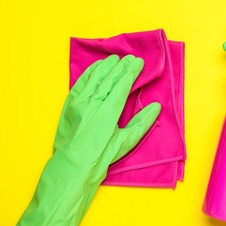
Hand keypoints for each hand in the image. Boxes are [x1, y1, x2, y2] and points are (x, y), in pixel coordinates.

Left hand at [8, 55, 160, 225]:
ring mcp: (79, 101)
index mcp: (108, 111)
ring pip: (94, 77)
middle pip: (109, 77)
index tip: (138, 62)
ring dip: (105, 65)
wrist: (73, 166)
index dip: (131, 71)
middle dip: (121, 66)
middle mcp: (92, 102)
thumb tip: (156, 107)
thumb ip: (142, 123)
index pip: (122, 84)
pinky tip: (96, 67)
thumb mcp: (126, 143)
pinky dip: (89, 72)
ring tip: (115, 58)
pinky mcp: (69, 104)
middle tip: (130, 58)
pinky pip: (80, 82)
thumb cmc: (101, 157)